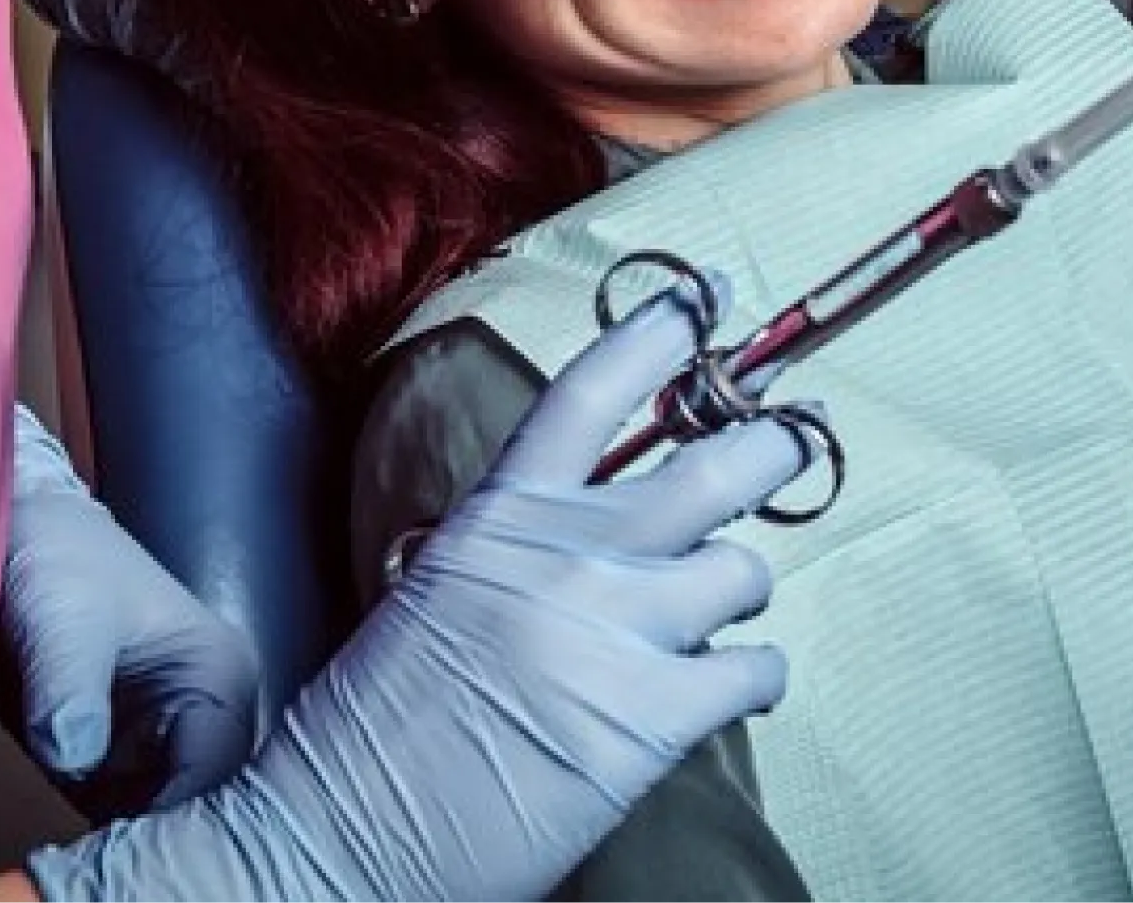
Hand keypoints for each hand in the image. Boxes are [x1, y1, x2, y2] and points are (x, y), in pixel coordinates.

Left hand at [1, 405, 258, 815]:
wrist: (24, 538)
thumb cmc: (58, 559)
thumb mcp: (63, 617)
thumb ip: (71, 684)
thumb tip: (76, 755)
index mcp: (220, 673)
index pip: (217, 773)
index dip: (181, 819)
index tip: (132, 850)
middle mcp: (207, 712)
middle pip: (201, 808)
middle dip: (162, 840)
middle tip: (110, 861)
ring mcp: (164, 740)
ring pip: (165, 822)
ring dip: (134, 844)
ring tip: (97, 852)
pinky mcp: (122, 759)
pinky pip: (128, 819)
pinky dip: (110, 839)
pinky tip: (87, 851)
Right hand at [27, 285, 810, 902]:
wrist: (340, 837)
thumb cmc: (376, 723)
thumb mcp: (436, 590)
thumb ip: (521, 543)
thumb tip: (600, 528)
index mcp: (501, 514)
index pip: (592, 391)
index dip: (658, 334)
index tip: (706, 295)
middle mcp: (568, 555)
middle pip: (710, 468)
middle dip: (770, 448)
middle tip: (792, 441)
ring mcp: (615, 631)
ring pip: (744, 568)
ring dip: (747, 585)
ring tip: (732, 606)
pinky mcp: (649, 718)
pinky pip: (754, 670)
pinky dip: (760, 676)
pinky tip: (741, 685)